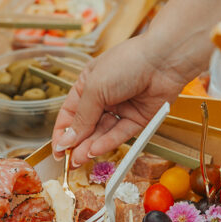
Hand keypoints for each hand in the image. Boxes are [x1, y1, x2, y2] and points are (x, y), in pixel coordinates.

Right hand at [51, 34, 190, 165]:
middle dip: (77, 143)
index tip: (57, 150)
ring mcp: (122, 108)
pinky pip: (121, 133)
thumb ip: (81, 117)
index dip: (63, 132)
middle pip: (87, 125)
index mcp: (89, 84)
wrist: (163, 60)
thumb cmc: (126, 63)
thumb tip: (66, 140)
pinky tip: (96, 150)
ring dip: (90, 146)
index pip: (70, 112)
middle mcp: (104, 97)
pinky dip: (108, 142)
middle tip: (68, 161)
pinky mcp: (139, 119)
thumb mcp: (95, 88)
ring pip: (103, 132)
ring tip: (79, 159)